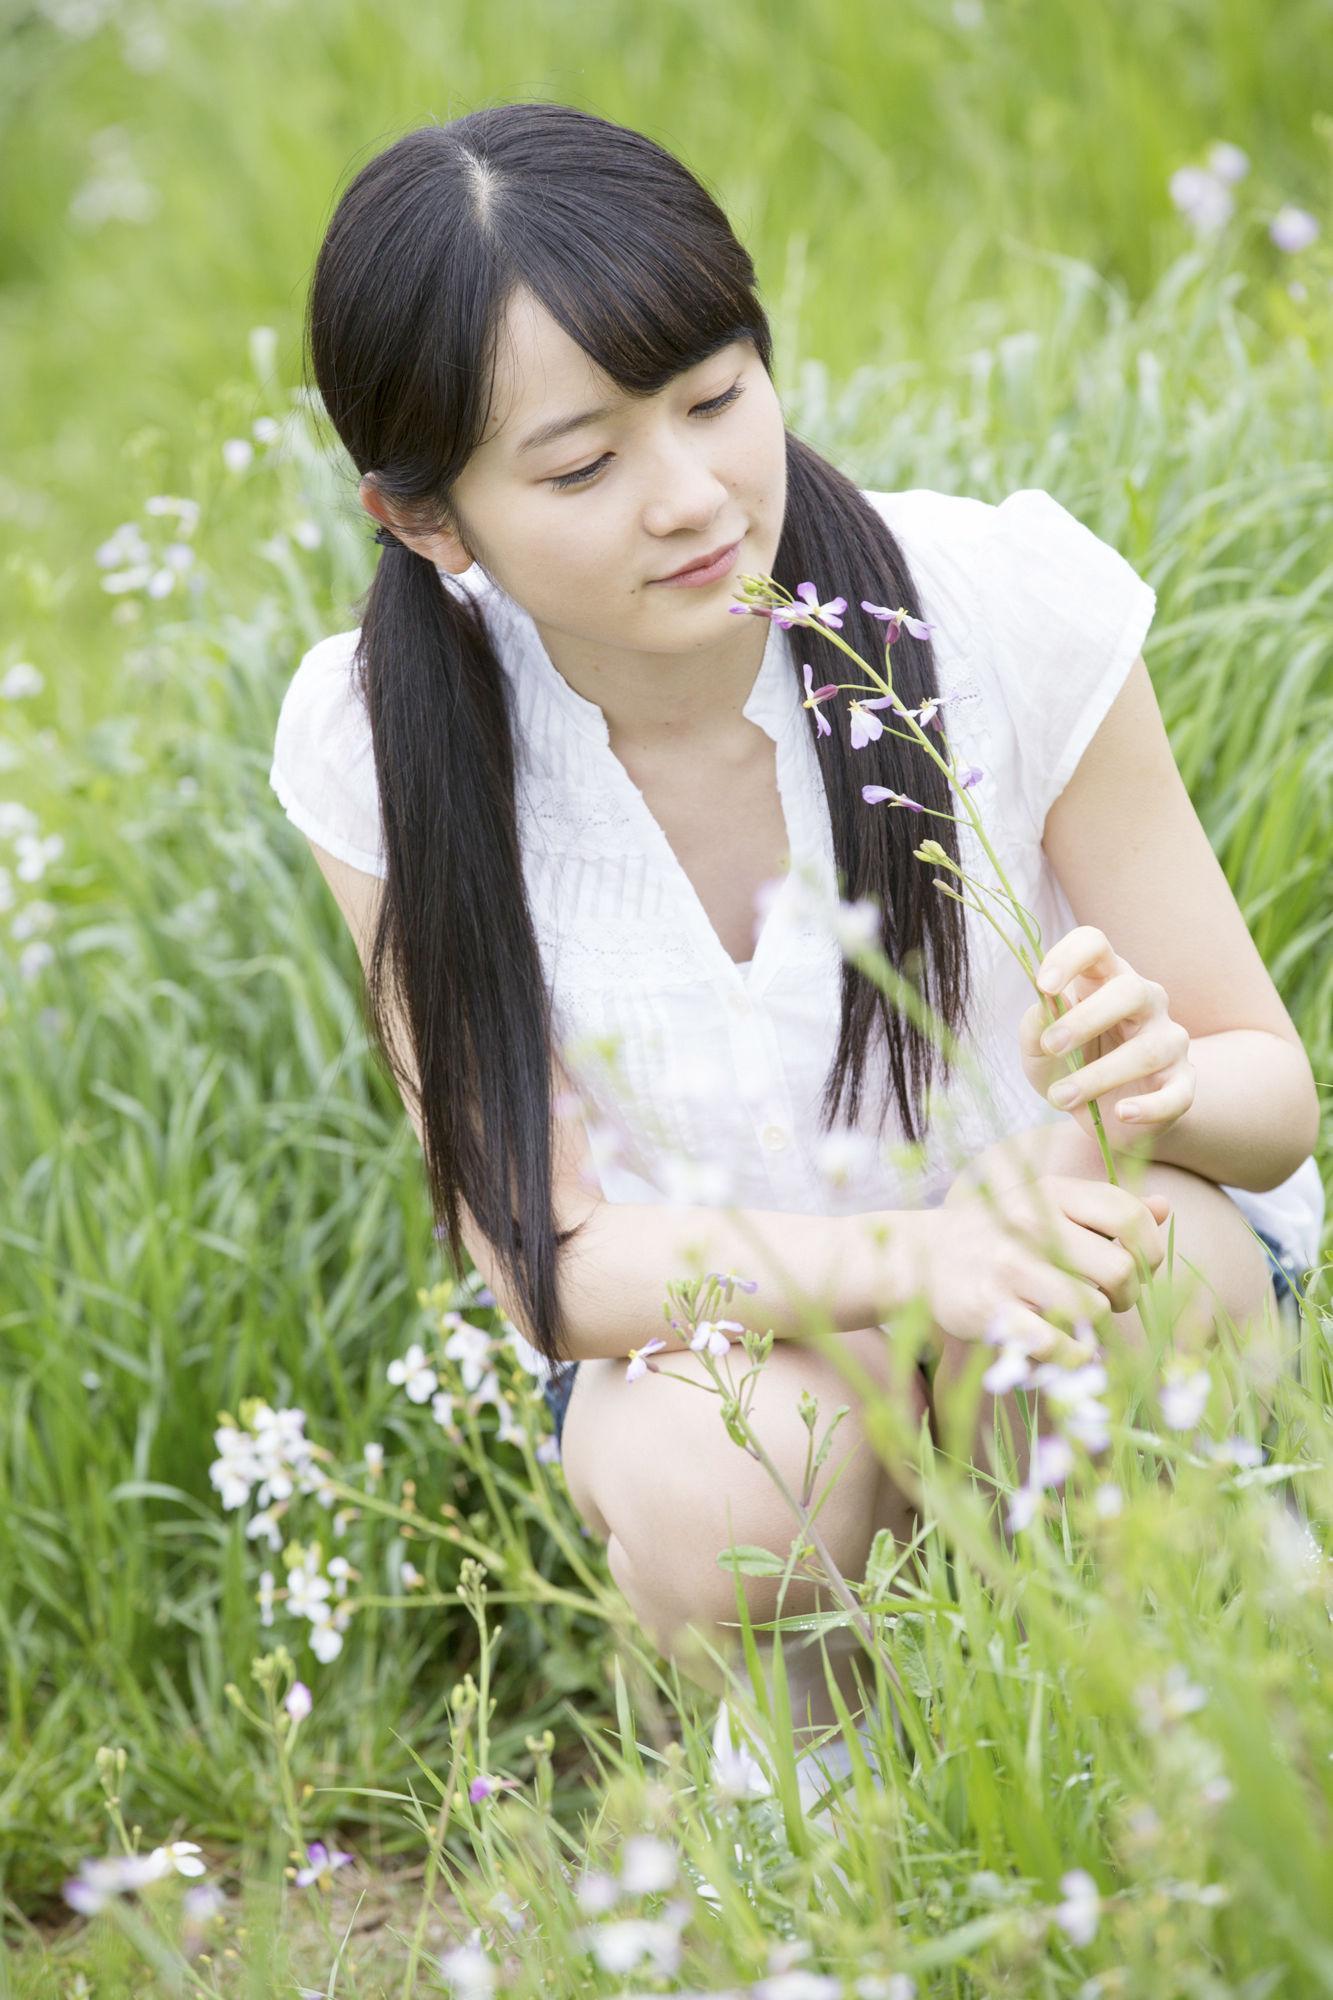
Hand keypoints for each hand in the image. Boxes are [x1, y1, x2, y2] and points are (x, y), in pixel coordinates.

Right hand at [915, 1172, 1172, 1361]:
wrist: (920, 1255)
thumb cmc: (997, 1232)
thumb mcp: (1044, 1204)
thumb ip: (1102, 1207)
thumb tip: (1165, 1208)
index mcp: (1051, 1192)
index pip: (1128, 1215)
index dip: (1150, 1247)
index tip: (1140, 1266)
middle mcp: (1031, 1223)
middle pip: (1120, 1269)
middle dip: (1127, 1294)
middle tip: (1110, 1300)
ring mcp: (1009, 1266)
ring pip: (1092, 1310)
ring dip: (1096, 1326)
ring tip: (1079, 1322)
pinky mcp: (991, 1309)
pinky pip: (1059, 1345)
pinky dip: (1074, 1356)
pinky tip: (1066, 1349)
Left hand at [1018, 925, 1195, 1151]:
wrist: (1102, 1115)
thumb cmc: (1068, 1066)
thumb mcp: (1038, 1050)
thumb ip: (1033, 1028)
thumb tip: (1042, 1010)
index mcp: (1105, 979)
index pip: (1094, 944)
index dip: (1069, 957)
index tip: (1043, 986)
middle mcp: (1145, 1001)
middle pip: (1130, 990)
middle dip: (1087, 1018)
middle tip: (1051, 1046)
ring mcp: (1170, 1040)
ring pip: (1147, 1050)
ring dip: (1098, 1076)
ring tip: (1059, 1097)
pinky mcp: (1183, 1083)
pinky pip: (1175, 1094)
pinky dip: (1148, 1107)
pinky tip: (1121, 1113)